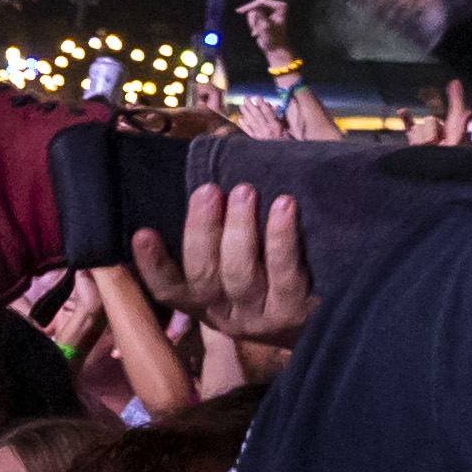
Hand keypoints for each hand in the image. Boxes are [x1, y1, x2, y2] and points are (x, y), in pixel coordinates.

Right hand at [132, 182, 317, 346]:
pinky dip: (280, 238)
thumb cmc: (273, 269)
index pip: (167, 288)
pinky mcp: (293, 311)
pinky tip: (283, 207)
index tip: (142, 233)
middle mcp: (225, 313)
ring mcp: (259, 316)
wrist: (328, 318)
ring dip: (239, 229)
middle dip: (201, 230)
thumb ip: (218, 221)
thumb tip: (217, 152)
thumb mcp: (237, 256)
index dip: (151, 264)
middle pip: (203, 275)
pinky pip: (283, 272)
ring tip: (244, 191)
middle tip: (207, 190)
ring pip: (239, 274)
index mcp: (202, 301)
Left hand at [233, 94, 288, 141]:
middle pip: (258, 116)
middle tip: (246, 99)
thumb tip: (273, 106)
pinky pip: (248, 131)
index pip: (267, 112)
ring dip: (246, 113)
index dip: (262, 104)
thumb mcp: (284, 126)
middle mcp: (267, 130)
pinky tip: (240, 118)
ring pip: (252, 122)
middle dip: (251, 106)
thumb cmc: (284, 138)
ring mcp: (260, 135)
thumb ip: (278, 116)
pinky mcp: (255, 139)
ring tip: (241, 106)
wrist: (280, 153)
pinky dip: (244, 125)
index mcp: (276, 126)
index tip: (257, 97)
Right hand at [238, 0, 293, 54]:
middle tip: (255, 32)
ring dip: (253, 23)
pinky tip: (257, 33)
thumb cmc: (273, 38)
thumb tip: (253, 11)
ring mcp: (270, 10)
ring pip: (252, 11)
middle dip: (253, 19)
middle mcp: (276, 6)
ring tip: (258, 32)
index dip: (249, 6)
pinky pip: (252, 16)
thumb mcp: (265, 27)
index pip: (261, 2)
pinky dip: (252, 25)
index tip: (238, 11)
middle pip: (255, 6)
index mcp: (280, 6)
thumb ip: (259, 17)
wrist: (274, 49)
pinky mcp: (264, 15)